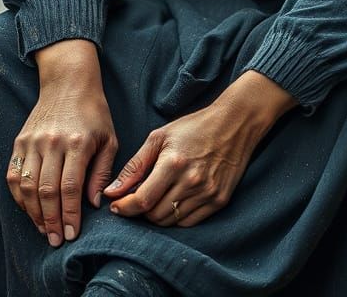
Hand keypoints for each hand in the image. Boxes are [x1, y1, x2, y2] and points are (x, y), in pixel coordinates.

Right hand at [6, 40, 117, 247]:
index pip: (70, 188)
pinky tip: (29, 210)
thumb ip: (102, 172)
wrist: (68, 82)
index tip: (70, 235)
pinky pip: (13, 174)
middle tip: (55, 241)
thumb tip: (94, 204)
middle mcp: (52, 142)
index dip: (68, 216)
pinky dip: (18, 197)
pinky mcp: (20, 141)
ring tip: (43, 230)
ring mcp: (33, 141)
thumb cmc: (94, 112)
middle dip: (50, 221)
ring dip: (33, 213)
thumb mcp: (109, 139)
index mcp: (78, 143)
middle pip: (46, 191)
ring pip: (26, 186)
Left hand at [105, 71, 295, 227]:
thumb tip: (111, 192)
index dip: (124, 208)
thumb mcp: (159, 137)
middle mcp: (191, 182)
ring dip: (157, 214)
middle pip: (155, 215)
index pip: (142, 200)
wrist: (235, 123)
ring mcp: (207, 193)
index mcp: (173, 163)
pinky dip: (176, 216)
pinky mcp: (219, 201)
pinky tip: (174, 200)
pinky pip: (189, 222)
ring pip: (171, 221)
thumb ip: (134, 166)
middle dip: (140, 210)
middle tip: (139, 196)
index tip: (115, 206)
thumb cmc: (194, 127)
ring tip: (157, 196)